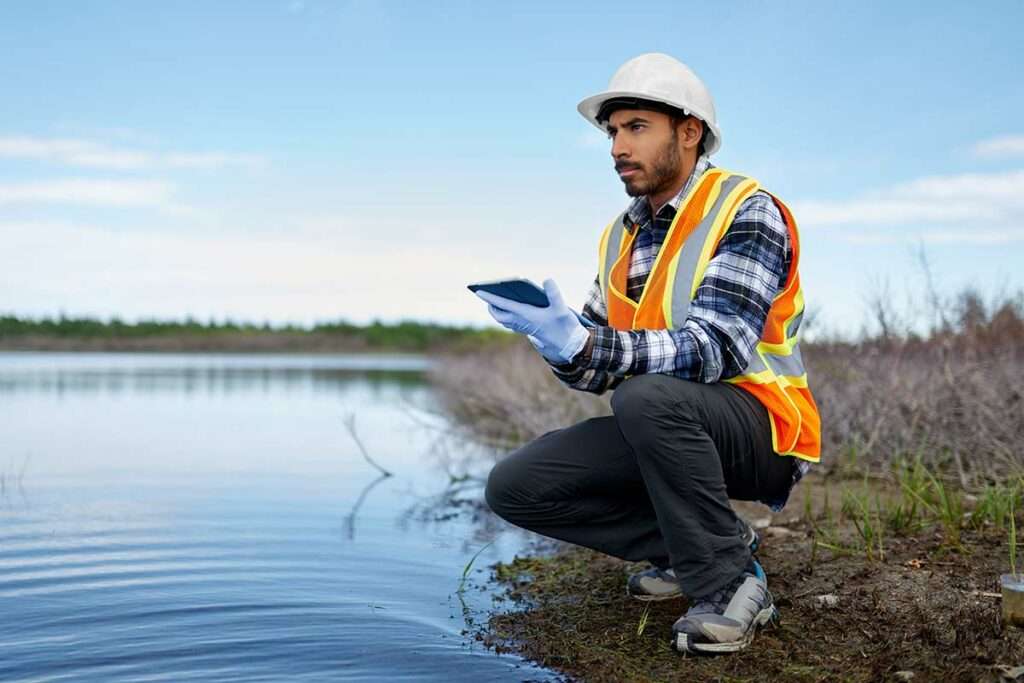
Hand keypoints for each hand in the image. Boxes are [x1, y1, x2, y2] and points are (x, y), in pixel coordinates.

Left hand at [474, 278, 589, 364]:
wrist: (570, 346)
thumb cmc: (565, 327)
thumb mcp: (562, 309)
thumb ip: (554, 294)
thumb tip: (547, 280)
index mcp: (526, 315)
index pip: (503, 305)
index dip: (490, 297)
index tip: (478, 291)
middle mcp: (522, 322)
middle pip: (499, 315)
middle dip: (491, 305)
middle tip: (485, 294)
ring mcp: (524, 327)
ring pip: (504, 320)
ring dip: (498, 310)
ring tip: (496, 298)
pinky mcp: (529, 329)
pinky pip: (512, 322)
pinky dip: (507, 314)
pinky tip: (511, 306)